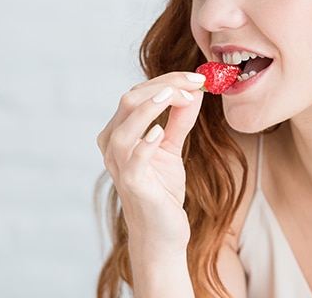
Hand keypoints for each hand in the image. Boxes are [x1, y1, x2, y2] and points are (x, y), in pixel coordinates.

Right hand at [97, 71, 205, 255]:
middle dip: (166, 86)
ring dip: (153, 106)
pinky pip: (134, 159)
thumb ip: (179, 120)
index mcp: (120, 132)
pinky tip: (161, 131)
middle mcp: (112, 145)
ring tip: (179, 96)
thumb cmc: (161, 190)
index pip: (138, 94)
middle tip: (197, 83)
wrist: (161, 233)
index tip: (199, 78)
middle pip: (130, 101)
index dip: (168, 81)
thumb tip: (194, 91)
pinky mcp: (131, 184)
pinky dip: (146, 142)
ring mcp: (119, 165)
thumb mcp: (172, 148)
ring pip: (125, 126)